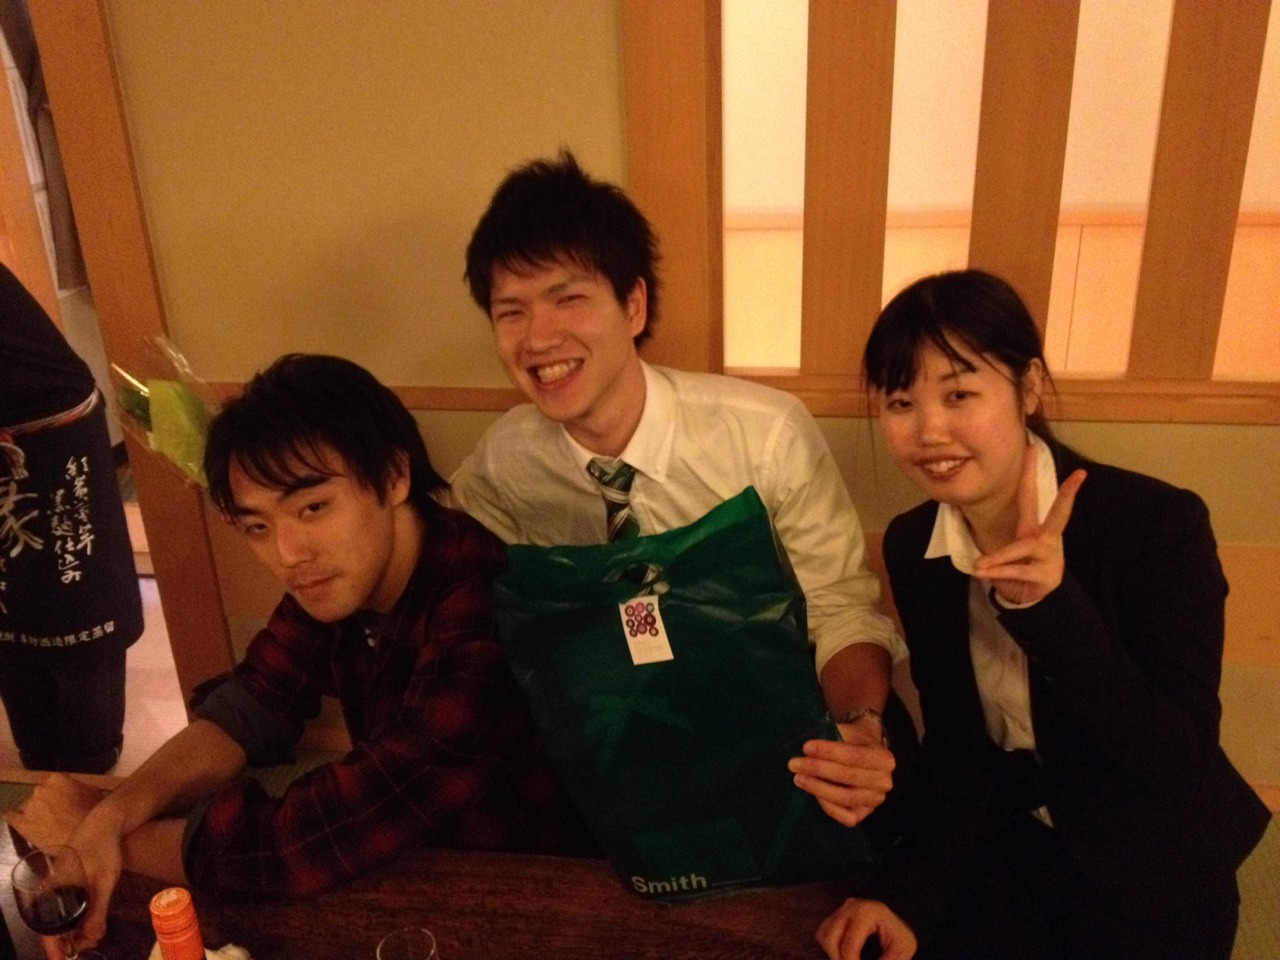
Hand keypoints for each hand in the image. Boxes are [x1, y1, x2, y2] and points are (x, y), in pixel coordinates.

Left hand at [8, 773, 103, 849]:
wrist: (82, 843)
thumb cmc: (92, 816)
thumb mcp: (95, 794)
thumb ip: (81, 787)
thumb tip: (78, 789)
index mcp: (58, 778)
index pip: (54, 781)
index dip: (61, 791)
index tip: (66, 800)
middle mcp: (40, 789)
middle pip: (40, 793)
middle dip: (47, 801)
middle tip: (57, 813)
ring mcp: (28, 806)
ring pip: (27, 805)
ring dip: (34, 812)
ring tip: (45, 823)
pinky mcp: (20, 823)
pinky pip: (12, 817)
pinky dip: (17, 819)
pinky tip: (26, 825)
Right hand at [12, 775, 123, 951]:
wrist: (106, 822)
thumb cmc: (102, 849)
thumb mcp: (104, 882)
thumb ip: (98, 910)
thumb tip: (93, 938)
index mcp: (52, 892)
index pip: (46, 930)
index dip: (54, 948)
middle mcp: (50, 891)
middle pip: (53, 926)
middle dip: (68, 940)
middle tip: (84, 948)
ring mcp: (58, 886)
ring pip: (61, 916)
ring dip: (74, 929)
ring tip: (91, 938)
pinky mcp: (68, 882)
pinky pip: (67, 906)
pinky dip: (77, 917)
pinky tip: (91, 923)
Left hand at [789, 720, 894, 827]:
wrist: (866, 754)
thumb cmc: (854, 741)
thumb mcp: (849, 732)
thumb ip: (832, 735)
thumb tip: (807, 747)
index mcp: (884, 759)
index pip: (854, 755)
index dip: (829, 752)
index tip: (806, 747)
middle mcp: (884, 782)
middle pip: (848, 777)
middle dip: (818, 770)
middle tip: (794, 764)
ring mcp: (875, 801)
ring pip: (846, 798)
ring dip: (818, 788)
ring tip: (798, 778)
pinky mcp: (865, 814)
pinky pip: (846, 817)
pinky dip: (828, 806)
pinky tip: (814, 794)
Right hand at [817, 897, 916, 959]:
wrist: (900, 922)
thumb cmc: (901, 935)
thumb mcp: (903, 949)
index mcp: (867, 913)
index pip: (849, 946)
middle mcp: (850, 907)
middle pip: (830, 939)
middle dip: (838, 959)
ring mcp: (842, 909)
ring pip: (823, 935)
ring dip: (832, 953)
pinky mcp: (837, 913)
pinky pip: (823, 933)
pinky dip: (830, 947)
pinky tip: (843, 954)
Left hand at [972, 445, 1085, 605]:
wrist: (1034, 600)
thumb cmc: (1021, 570)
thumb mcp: (1010, 555)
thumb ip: (999, 548)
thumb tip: (978, 556)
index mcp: (1036, 529)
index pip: (1032, 497)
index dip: (1030, 473)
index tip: (1033, 448)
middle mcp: (1047, 540)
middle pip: (1060, 514)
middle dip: (1068, 495)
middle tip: (1079, 476)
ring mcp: (1050, 557)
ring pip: (1022, 549)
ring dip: (999, 557)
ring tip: (979, 566)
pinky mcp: (1045, 575)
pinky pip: (1017, 569)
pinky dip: (998, 571)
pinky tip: (983, 573)